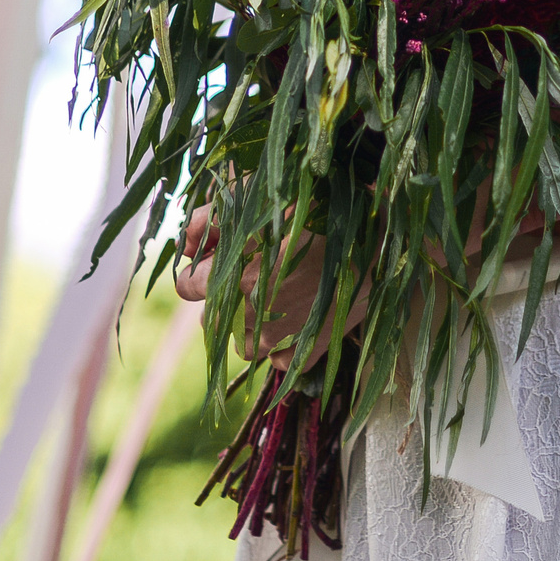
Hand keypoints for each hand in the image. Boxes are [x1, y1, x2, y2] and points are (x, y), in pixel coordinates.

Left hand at [174, 204, 357, 362]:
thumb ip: (207, 218)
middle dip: (224, 298)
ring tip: (272, 297)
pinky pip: (279, 361)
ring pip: (243, 345)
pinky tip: (296, 318)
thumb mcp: (256, 199)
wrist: (376, 238)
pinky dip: (282, 345)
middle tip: (252, 272)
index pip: (188, 287)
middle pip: (213, 318)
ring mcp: (281, 338)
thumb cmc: (315, 209)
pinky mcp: (309, 352)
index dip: (198, 270)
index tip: (214, 260)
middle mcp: (252, 314)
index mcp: (233, 278)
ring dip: (249, 325)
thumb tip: (183, 242)